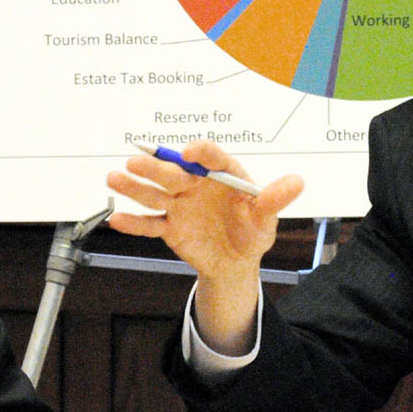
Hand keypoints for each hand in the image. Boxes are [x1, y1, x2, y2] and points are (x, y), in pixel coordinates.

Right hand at [106, 139, 303, 352]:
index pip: (211, 158)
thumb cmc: (253, 230)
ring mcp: (181, 205)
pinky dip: (135, 223)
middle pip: (175, 173)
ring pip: (156, 194)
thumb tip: (298, 182)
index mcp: (223, 175)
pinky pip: (151, 224)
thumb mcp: (267, 215)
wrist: (238, 261)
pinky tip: (117, 219)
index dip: (201, 153)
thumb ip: (276, 198)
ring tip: (114, 178)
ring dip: (135, 187)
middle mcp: (197, 185)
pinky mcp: (171, 228)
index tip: (190, 152)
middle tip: (136, 161)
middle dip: (156, 168)